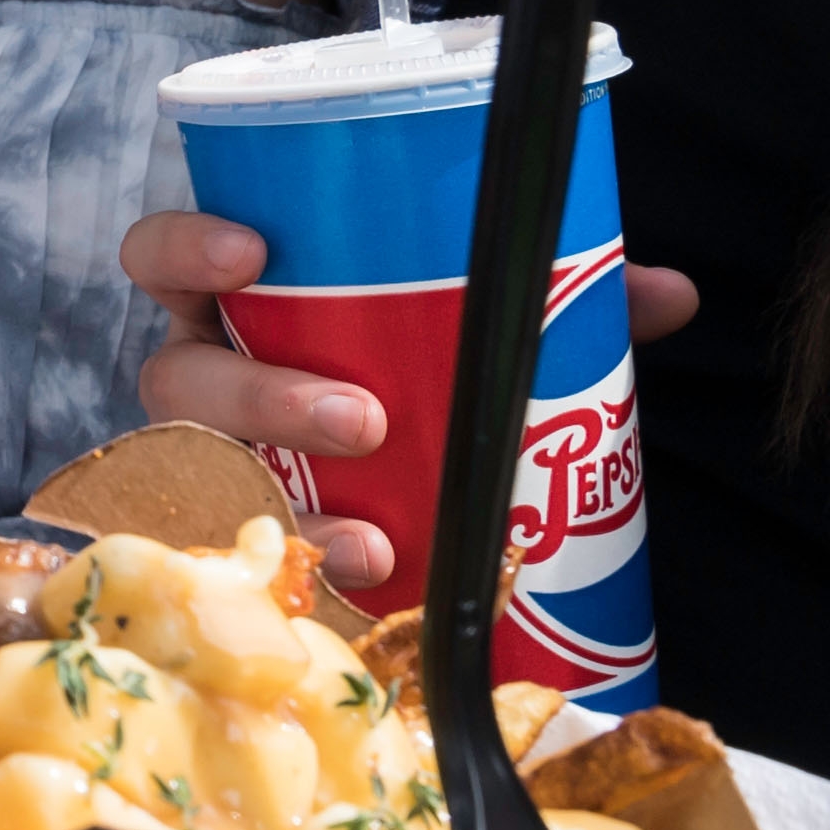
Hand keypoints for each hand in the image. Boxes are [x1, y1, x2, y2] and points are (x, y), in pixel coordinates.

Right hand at [119, 218, 699, 599]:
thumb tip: (666, 294)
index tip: (253, 252)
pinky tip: (369, 581)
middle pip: (182, 378)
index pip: (163, 258)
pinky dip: (312, 570)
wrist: (415, 479)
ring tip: (371, 538)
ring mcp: (216, 464)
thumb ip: (565, 295)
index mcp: (235, 303)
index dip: (186, 248)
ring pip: (205, 478)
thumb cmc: (421, 367)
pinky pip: (248, 559)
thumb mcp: (481, 321)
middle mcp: (206, 379)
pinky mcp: (243, 536)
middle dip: (262, 396)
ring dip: (288, 505)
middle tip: (362, 418)